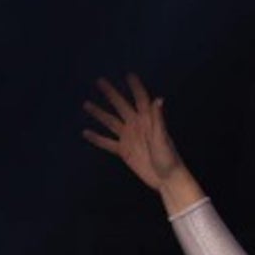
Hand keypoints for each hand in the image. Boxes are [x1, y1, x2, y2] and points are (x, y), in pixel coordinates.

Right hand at [82, 74, 182, 191]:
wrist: (167, 179)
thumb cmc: (169, 158)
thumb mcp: (163, 138)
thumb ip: (158, 119)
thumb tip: (158, 99)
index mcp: (148, 120)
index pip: (141, 99)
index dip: (135, 87)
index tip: (128, 75)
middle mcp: (136, 125)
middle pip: (121, 106)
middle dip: (111, 94)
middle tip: (99, 81)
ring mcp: (129, 138)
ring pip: (111, 122)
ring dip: (99, 113)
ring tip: (86, 104)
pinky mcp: (124, 151)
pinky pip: (107, 143)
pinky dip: (97, 138)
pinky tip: (85, 132)